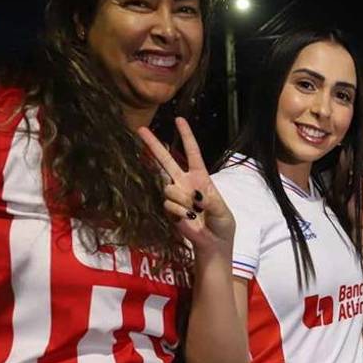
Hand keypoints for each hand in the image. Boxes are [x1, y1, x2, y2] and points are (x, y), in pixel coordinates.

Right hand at [136, 117, 234, 254]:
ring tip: (194, 211)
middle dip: (153, 145)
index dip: (186, 136)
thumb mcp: (223, 211)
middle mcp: (184, 182)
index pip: (192, 152)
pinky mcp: (169, 209)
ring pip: (168, 187)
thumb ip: (211, 202)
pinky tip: (188, 218)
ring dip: (182, 198)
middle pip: (166, 160)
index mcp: (201, 177)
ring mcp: (175, 195)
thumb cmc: (222, 224)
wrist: (213, 243)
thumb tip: (196, 195)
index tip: (179, 119)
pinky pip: (168, 204)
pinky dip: (179, 211)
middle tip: (139, 130)